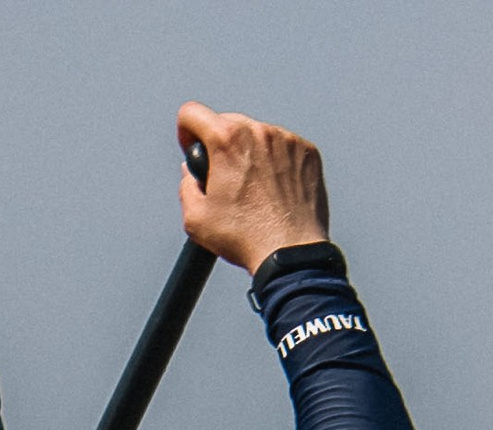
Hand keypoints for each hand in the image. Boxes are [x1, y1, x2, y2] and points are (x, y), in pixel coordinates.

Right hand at [177, 104, 330, 272]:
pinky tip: (274, 191)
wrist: (289, 252)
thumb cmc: (243, 238)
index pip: (192, 113)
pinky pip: (283, 147)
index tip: (194, 150)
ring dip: (250, 153)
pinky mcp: (307, 151)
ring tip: (253, 191)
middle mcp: (258, 130)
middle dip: (221, 146)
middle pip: (228, 122)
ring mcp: (286, 139)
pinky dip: (275, 162)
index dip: (186, 132)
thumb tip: (190, 173)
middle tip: (225, 179)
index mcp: (227, 140)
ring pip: (258, 134)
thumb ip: (186, 186)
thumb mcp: (195, 219)